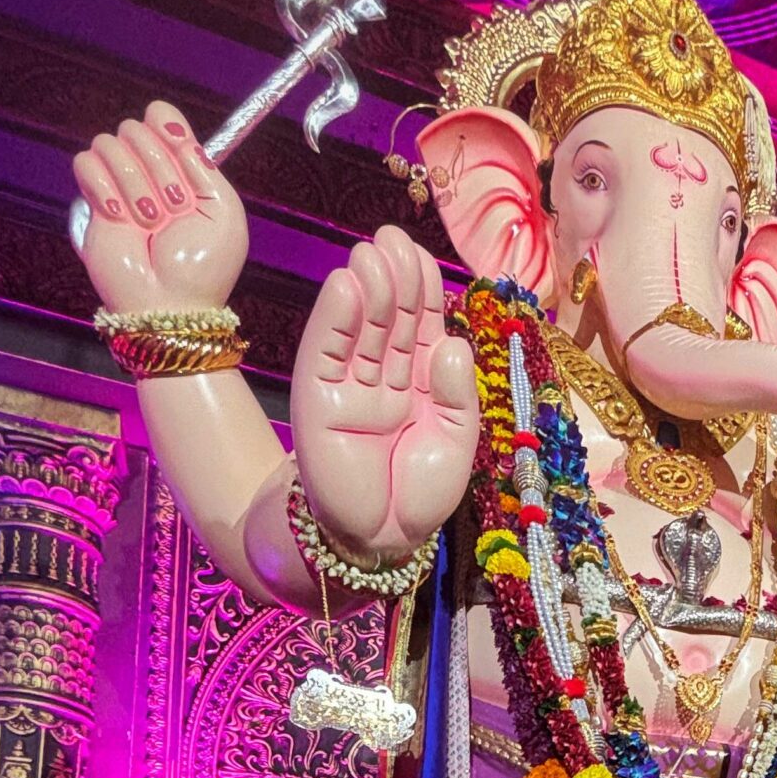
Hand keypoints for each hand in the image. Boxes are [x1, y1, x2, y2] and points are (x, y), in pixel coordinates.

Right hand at [70, 103, 247, 313]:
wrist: (168, 305)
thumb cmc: (202, 268)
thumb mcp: (225, 214)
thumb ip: (205, 167)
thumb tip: (177, 130)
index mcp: (184, 172)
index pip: (163, 120)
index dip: (166, 126)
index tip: (178, 146)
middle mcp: (151, 174)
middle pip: (136, 129)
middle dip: (157, 167)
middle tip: (172, 207)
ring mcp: (120, 186)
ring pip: (109, 144)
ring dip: (132, 183)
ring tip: (148, 220)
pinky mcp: (94, 202)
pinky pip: (85, 164)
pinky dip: (103, 188)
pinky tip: (120, 217)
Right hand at [293, 225, 480, 553]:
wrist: (383, 540)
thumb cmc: (422, 496)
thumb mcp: (457, 442)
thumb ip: (457, 394)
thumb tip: (453, 343)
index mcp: (424, 385)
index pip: (423, 327)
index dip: (421, 290)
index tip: (418, 252)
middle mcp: (387, 379)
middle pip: (391, 319)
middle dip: (393, 279)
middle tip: (391, 237)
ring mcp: (351, 388)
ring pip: (361, 331)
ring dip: (365, 290)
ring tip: (370, 252)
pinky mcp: (319, 401)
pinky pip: (328, 354)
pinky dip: (335, 321)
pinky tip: (344, 287)